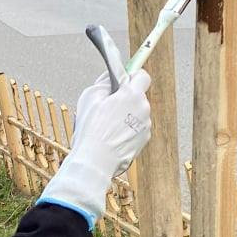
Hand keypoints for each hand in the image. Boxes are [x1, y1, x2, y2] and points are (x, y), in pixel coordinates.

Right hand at [39, 68, 151, 225]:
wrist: (95, 161)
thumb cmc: (91, 129)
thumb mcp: (90, 96)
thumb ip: (104, 82)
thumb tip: (112, 76)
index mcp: (132, 95)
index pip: (142, 75)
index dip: (132, 76)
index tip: (123, 81)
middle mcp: (144, 109)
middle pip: (138, 96)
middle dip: (125, 98)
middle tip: (107, 106)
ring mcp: (146, 126)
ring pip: (137, 113)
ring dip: (126, 116)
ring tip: (107, 126)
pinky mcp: (144, 141)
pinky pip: (136, 129)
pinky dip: (127, 130)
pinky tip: (112, 137)